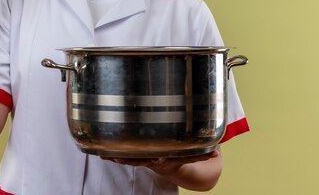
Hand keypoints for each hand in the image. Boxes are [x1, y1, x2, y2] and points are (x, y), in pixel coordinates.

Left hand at [101, 149, 218, 175]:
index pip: (163, 159)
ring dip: (116, 157)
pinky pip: (125, 154)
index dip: (159, 159)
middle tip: (118, 157)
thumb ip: (205, 152)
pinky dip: (113, 153)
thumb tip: (217, 149)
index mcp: (168, 159)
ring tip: (103, 154)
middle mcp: (154, 160)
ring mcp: (145, 158)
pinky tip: (101, 150)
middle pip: (141, 160)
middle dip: (129, 159)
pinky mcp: (139, 154)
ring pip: (129, 158)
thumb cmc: (190, 155)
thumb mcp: (198, 154)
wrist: (182, 168)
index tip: (157, 158)